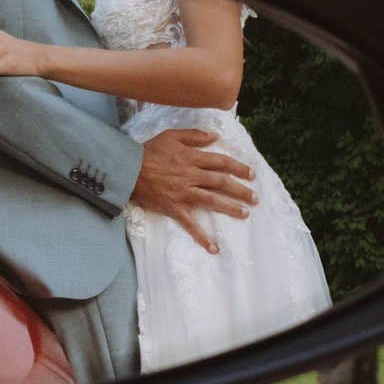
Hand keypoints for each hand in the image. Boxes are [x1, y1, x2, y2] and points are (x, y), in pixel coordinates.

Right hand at [131, 129, 256, 253]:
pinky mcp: (174, 208)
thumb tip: (214, 137)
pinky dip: (202, 237)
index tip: (251, 174)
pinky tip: (214, 248)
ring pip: (212, 201)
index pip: (221, 162)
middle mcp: (191, 176)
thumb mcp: (171, 136)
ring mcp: (184, 193)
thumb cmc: (148, 151)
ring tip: (245, 213)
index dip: (238, 168)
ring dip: (231, 208)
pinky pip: (190, 224)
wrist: (128, 169)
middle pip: (221, 182)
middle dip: (241, 190)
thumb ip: (194, 135)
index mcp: (191, 158)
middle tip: (255, 197)